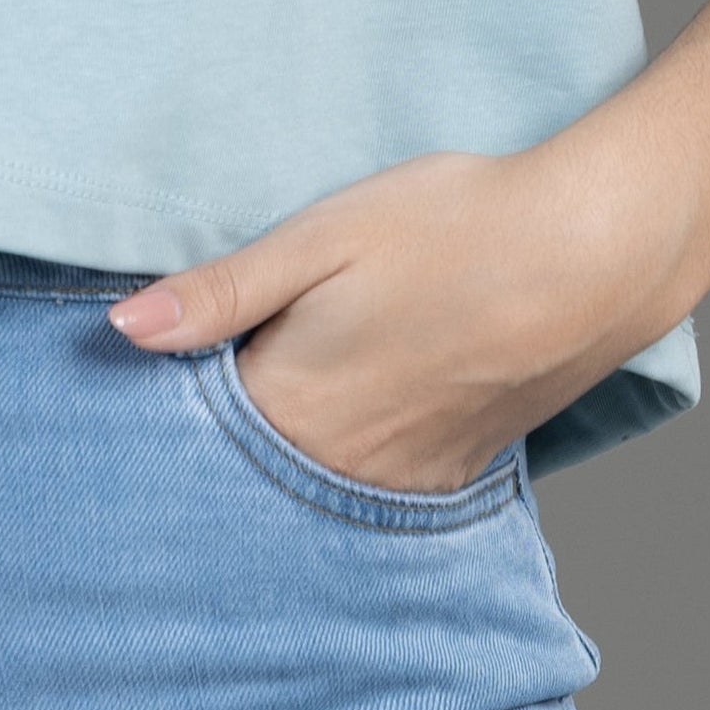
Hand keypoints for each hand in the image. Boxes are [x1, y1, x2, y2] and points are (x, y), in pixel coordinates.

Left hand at [106, 137, 683, 493]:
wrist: (590, 255)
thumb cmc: (451, 228)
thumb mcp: (321, 237)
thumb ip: (220, 292)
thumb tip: (119, 328)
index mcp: (291, 405)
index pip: (190, 426)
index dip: (167, 384)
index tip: (149, 348)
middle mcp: (338, 468)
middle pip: (245, 462)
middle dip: (220, 421)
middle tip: (224, 347)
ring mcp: (398, 481)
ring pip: (305, 475)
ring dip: (285, 436)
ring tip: (295, 364)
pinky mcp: (447, 474)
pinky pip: (365, 481)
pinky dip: (345, 449)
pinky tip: (357, 391)